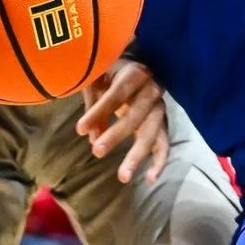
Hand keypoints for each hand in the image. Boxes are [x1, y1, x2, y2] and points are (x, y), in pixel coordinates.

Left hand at [75, 57, 171, 185]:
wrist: (138, 65)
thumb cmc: (112, 72)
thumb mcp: (98, 79)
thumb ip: (94, 106)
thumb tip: (91, 137)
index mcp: (135, 74)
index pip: (117, 94)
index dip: (100, 111)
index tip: (80, 129)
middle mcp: (152, 90)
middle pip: (136, 116)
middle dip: (117, 135)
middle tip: (97, 152)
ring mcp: (160, 108)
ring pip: (152, 133)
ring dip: (138, 155)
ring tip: (123, 177)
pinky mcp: (162, 123)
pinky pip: (164, 144)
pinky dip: (159, 162)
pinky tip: (149, 179)